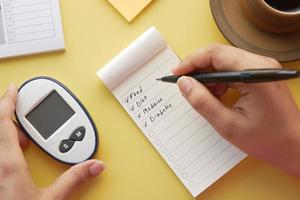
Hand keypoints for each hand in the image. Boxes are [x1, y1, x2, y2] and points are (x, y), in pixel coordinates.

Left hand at [0, 84, 104, 199]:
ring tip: (25, 136)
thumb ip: (74, 180)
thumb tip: (95, 166)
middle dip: (9, 116)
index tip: (14, 90)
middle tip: (22, 111)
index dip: (8, 103)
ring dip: (8, 134)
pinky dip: (7, 148)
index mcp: (7, 164)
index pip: (3, 123)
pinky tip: (18, 156)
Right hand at [173, 44, 299, 176]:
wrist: (294, 147)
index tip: (176, 73)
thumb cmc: (267, 140)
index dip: (191, 61)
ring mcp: (262, 68)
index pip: (216, 54)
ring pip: (225, 62)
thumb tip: (184, 83)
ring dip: (209, 77)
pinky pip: (234, 70)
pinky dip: (220, 81)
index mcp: (255, 73)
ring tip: (203, 96)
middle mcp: (261, 65)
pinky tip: (216, 96)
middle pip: (220, 56)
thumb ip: (202, 102)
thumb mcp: (228, 125)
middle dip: (198, 69)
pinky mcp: (261, 75)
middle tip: (184, 85)